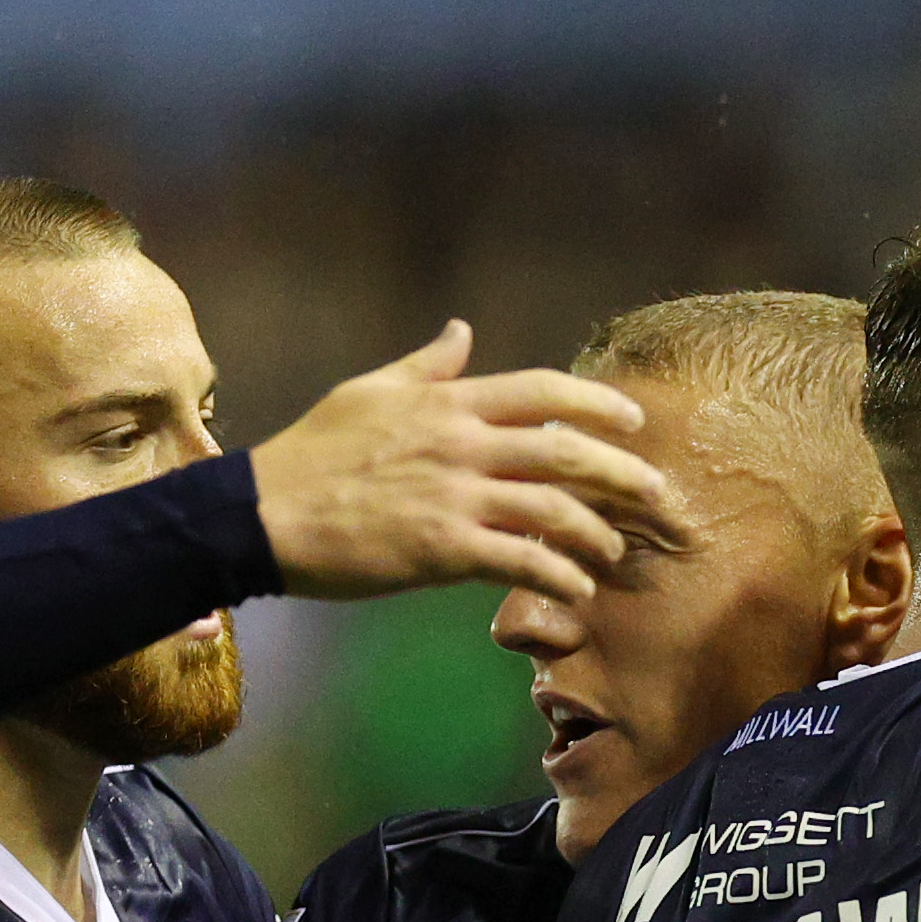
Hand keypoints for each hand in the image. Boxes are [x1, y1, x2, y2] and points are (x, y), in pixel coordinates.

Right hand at [250, 322, 667, 604]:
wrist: (261, 514)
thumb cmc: (310, 453)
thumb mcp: (368, 391)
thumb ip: (425, 366)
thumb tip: (461, 331)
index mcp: (447, 402)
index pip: (542, 392)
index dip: (597, 404)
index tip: (634, 420)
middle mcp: (460, 443)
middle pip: (566, 451)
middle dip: (623, 473)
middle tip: (659, 495)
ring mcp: (454, 496)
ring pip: (553, 508)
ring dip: (597, 532)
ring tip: (616, 551)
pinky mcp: (442, 549)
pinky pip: (521, 562)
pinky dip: (559, 576)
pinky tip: (577, 590)